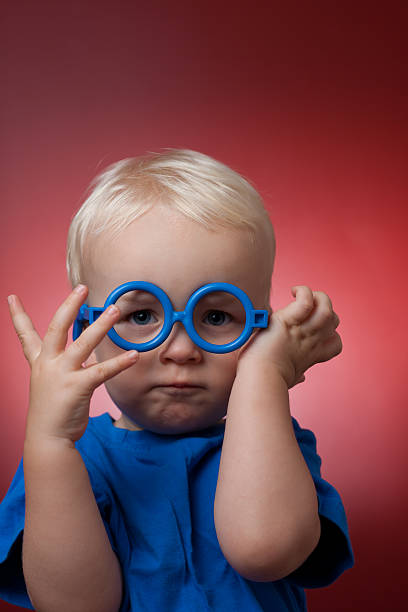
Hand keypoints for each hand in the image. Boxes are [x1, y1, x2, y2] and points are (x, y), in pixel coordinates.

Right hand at [8, 285, 138, 444]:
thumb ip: (68, 365)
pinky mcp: (77, 388)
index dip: (18, 316)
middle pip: (56, 328)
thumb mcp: (53, 383)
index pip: (25, 335)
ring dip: (100, 326)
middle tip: (82, 287)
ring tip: (114, 310)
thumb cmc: (53, 411)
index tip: (11, 298)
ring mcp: (62, 375)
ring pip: (82, 344)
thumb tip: (89, 354)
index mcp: (39, 363)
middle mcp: (48, 365)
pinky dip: (120, 363)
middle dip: (69, 306)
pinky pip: (102, 372)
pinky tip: (134, 355)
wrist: (47, 439)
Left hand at [238, 286, 341, 387]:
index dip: (330, 334)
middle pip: (334, 321)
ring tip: (301, 295)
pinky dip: (303, 291)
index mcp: (311, 355)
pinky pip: (306, 301)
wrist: (261, 379)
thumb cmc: (268, 381)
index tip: (313, 331)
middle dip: (324, 310)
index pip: (335, 343)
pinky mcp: (288, 321)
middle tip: (305, 309)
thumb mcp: (290, 378)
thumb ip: (296, 375)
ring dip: (318, 298)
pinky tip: (293, 291)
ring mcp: (303, 331)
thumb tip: (299, 378)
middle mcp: (312, 342)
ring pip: (326, 308)